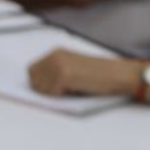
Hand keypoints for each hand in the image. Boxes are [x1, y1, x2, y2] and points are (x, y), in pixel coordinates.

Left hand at [28, 49, 142, 97]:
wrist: (118, 74)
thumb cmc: (97, 76)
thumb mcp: (72, 68)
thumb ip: (53, 72)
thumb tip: (34, 84)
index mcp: (56, 52)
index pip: (31, 71)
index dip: (39, 83)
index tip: (53, 87)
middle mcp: (55, 56)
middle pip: (33, 80)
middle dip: (44, 89)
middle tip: (65, 89)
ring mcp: (59, 64)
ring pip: (40, 88)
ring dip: (53, 93)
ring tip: (72, 88)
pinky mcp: (64, 75)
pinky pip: (51, 93)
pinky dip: (61, 96)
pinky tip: (76, 89)